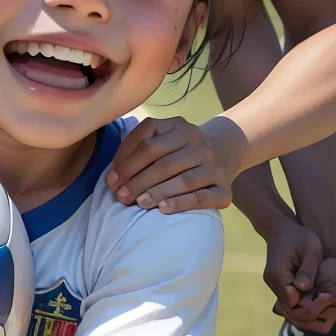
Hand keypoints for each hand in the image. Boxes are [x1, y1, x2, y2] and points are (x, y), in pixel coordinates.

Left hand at [104, 116, 237, 212]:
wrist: (223, 151)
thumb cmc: (177, 149)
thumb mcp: (159, 138)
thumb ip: (136, 149)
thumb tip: (114, 175)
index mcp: (178, 126)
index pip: (147, 145)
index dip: (126, 164)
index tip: (110, 181)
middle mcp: (199, 143)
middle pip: (164, 164)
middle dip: (138, 182)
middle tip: (120, 197)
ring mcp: (214, 165)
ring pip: (184, 180)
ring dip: (158, 192)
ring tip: (139, 203)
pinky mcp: (225, 189)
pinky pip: (203, 198)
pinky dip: (182, 203)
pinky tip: (163, 209)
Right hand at [261, 219, 335, 332]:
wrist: (281, 228)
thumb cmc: (298, 236)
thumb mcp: (310, 248)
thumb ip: (308, 269)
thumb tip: (304, 287)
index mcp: (278, 275)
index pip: (293, 303)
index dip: (311, 304)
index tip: (327, 296)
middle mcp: (273, 284)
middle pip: (291, 311)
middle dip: (311, 310)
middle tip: (328, 299)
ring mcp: (274, 286)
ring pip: (290, 310)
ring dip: (307, 310)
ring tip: (324, 301)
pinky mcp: (279, 285)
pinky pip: (291, 303)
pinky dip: (303, 304)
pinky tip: (317, 298)